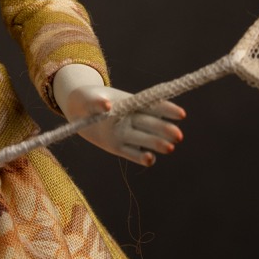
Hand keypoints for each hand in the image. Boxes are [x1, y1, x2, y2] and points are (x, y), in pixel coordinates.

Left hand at [53, 65, 184, 167]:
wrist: (77, 110)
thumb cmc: (86, 99)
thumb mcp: (89, 98)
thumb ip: (97, 102)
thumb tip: (107, 106)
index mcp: (131, 103)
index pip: (153, 106)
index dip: (167, 109)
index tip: (181, 114)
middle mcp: (131, 119)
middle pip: (152, 124)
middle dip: (165, 129)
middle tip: (178, 136)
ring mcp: (125, 133)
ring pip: (144, 139)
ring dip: (157, 143)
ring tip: (170, 148)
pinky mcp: (117, 147)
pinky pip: (131, 153)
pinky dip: (141, 157)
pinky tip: (150, 160)